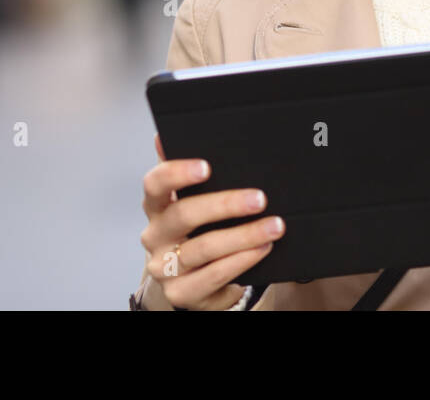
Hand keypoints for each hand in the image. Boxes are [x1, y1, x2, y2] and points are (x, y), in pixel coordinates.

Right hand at [140, 134, 284, 309]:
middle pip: (184, 215)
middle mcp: (155, 236)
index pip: (155, 185)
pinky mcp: (181, 293)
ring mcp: (165, 267)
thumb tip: (163, 136)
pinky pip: (214, 275)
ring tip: (274, 226)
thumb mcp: (190, 199)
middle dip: (226, 204)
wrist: (192, 279)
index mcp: (155, 207)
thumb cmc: (196, 229)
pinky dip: (242, 260)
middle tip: (260, 198)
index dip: (177, 173)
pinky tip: (263, 248)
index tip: (206, 166)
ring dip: (244, 235)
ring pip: (204, 248)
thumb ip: (183, 171)